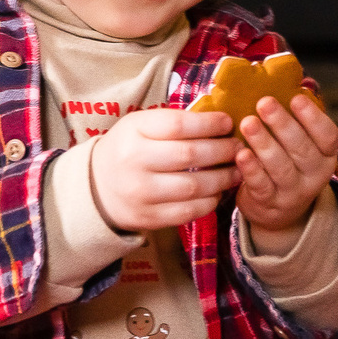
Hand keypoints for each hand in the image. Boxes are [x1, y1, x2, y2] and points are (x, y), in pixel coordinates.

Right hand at [88, 108, 240, 233]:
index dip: (210, 123)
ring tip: (237, 170)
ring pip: (194, 186)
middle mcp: (135, 161)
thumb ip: (173, 122)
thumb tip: (219, 121)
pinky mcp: (149, 217)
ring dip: (223, 178)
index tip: (229, 122)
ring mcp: (141, 193)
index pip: (179, 125)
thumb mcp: (140, 125)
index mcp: (134, 131)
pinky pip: (188, 211)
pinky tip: (217, 192)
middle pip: (191, 155)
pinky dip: (210, 201)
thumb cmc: (129, 148)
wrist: (97, 187)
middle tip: (240, 147)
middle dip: (223, 150)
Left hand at [234, 94, 337, 249]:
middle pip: (302, 149)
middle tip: (264, 103)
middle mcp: (314, 175)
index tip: (296, 98)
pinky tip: (240, 154)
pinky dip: (251, 169)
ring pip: (281, 167)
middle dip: (283, 124)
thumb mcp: (299, 146)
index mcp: (325, 155)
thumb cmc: (287, 165)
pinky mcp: (270, 204)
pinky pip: (261, 185)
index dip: (313, 117)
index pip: (327, 135)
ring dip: (264, 143)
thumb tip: (280, 81)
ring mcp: (293, 192)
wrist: (278, 212)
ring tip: (248, 123)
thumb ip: (294, 120)